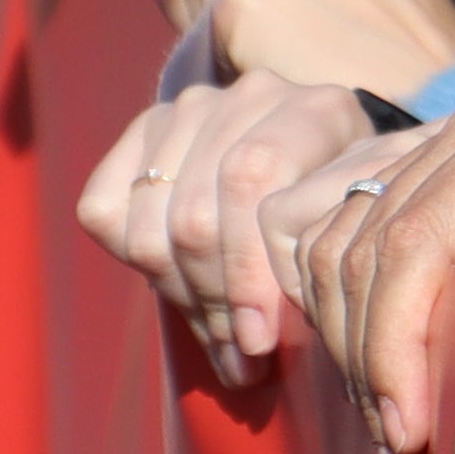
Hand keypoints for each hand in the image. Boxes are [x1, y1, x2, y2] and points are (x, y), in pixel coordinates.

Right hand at [76, 75, 381, 381]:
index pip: (252, 179)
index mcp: (318, 110)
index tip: (257, 340)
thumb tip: (251, 358)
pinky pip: (105, 211)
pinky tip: (179, 284)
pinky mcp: (145, 129)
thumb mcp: (349, 237)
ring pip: (152, 224)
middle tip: (240, 356)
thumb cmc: (342, 214)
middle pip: (196, 215)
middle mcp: (252, 95)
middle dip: (215, 301)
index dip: (245, 271)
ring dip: (181, 297)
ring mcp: (193, 108)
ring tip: (218, 338)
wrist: (321, 160)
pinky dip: (132, 262)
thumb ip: (314, 274)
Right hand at [286, 84, 454, 453]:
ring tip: (393, 431)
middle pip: (367, 246)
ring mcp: (448, 132)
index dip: (395, 346)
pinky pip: (342, 235)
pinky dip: (347, 316)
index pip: (416, 241)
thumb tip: (435, 388)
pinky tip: (378, 381)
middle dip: (369, 364)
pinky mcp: (426, 162)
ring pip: (339, 244)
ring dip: (349, 349)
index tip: (411, 434)